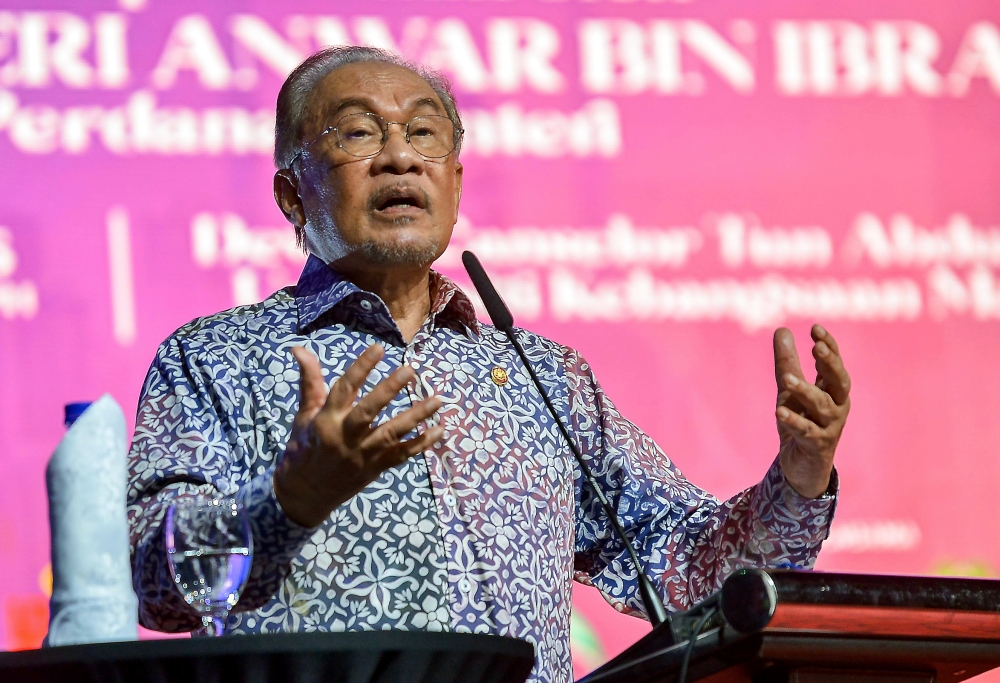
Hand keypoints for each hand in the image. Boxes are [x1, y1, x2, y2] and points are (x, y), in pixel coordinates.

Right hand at [273, 344, 444, 527]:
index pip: (344, 389)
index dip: (361, 367)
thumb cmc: (304, 448)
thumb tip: (300, 348)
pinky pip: (402, 455)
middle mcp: (345, 437)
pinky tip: (440, 430)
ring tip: (437, 400)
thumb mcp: (304, 414)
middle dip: (389, 390)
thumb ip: (310, 381)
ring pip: (391, 433)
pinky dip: (421, 443)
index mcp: (326, 420)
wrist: (304, 494)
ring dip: (415, 416)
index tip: (378, 348)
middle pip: (369, 411)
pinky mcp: (376, 468)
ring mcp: (363, 455)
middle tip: (409, 370)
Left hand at [773, 325, 850, 498]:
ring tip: (787, 380)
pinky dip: (793, 421)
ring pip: (822, 406)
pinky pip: (806, 431)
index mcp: (833, 391)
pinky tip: (779, 411)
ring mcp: (829, 427)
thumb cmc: (801, 422)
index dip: (829, 346)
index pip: (835, 364)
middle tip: (817, 348)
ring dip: (806, 391)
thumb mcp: (790, 391)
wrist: (802, 466)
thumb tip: (782, 329)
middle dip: (830, 364)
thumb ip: (788, 363)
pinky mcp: (816, 445)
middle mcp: (837, 407)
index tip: (816, 328)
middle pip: (840, 382)